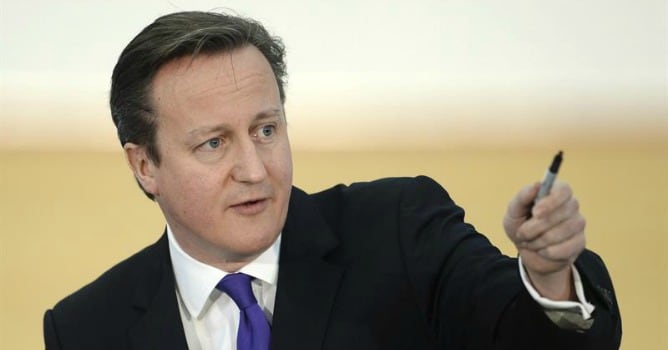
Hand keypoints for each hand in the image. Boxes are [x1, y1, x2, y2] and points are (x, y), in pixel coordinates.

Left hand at [503, 182, 585, 299]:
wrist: (527, 250)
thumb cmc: (521, 224)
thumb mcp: (514, 211)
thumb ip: (522, 197)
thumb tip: (536, 185)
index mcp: (555, 192)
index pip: (564, 190)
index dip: (551, 202)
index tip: (535, 212)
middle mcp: (571, 205)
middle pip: (561, 213)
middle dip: (535, 227)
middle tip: (521, 233)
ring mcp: (578, 223)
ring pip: (563, 232)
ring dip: (539, 241)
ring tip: (530, 242)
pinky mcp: (580, 242)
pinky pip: (566, 248)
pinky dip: (548, 252)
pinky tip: (542, 250)